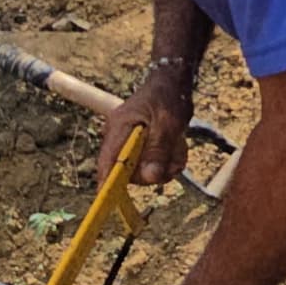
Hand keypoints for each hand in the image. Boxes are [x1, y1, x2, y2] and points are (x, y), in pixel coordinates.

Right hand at [99, 68, 193, 186]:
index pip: (107, 163)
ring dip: (165, 165)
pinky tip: (176, 148)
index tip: (116, 202)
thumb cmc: (168, 98)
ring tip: (178, 148)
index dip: (109, 185)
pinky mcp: (140, 146)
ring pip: (144, 170)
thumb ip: (159, 151)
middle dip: (154, 172)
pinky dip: (167, 160)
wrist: (172, 82)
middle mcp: (118, 137)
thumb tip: (150, 177)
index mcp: (118, 129)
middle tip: (174, 162)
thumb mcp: (168, 124)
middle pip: (129, 172)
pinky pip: (152, 163)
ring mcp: (129, 142)